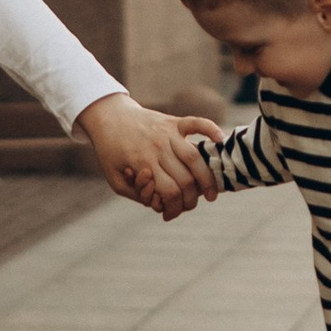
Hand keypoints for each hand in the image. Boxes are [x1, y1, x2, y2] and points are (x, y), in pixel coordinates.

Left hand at [80, 94, 221, 218]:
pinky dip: (211, 130)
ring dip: (208, 179)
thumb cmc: (110, 150)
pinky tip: (221, 141)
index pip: (169, 192)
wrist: (108, 116)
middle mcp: (158, 147)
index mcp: (143, 162)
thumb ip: (135, 194)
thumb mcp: (115, 178)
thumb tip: (158, 203)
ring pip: (195, 158)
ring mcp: (168, 132)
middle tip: (191, 206)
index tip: (170, 215)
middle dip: (191, 199)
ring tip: (212, 194)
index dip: (174, 208)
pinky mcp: (173, 121)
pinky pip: (197, 123)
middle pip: (186, 179)